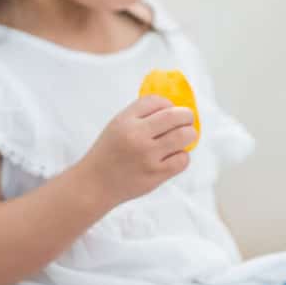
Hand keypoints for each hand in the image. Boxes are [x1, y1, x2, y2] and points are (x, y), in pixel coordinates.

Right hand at [79, 96, 196, 206]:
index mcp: (125, 121)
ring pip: (184, 136)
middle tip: (186, 120)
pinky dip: (182, 156)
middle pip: (175, 116)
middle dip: (186, 116)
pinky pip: (183, 159)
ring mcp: (148, 155)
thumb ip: (139, 116)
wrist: (95, 183)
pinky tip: (173, 156)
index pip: (156, 101)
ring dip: (189, 134)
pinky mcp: (156, 174)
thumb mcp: (116, 127)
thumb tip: (171, 108)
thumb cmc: (107, 154)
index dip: (168, 103)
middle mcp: (137, 136)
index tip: (170, 109)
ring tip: (185, 136)